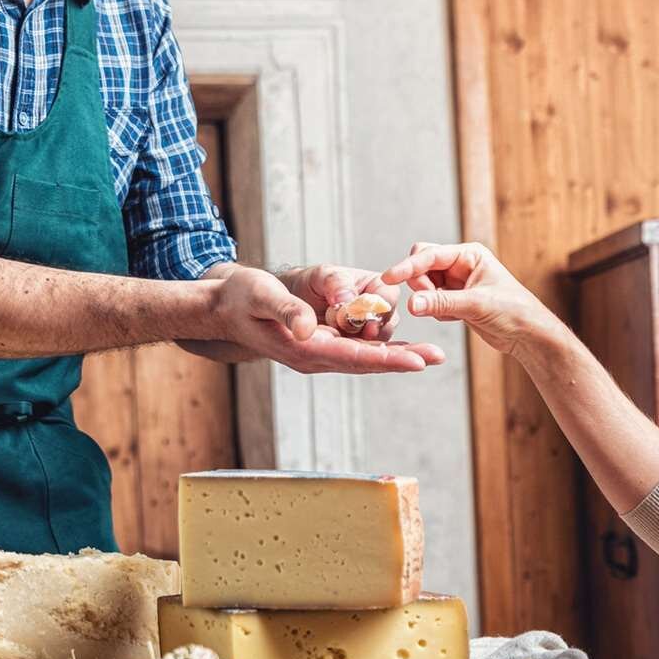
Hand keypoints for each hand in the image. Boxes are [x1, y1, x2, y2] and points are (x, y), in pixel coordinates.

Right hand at [198, 264, 442, 373]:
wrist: (221, 308)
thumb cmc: (240, 297)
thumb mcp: (261, 296)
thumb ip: (286, 312)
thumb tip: (310, 328)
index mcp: (303, 349)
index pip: (353, 357)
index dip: (387, 359)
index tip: (417, 361)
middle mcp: (314, 356)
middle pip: (366, 362)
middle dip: (403, 360)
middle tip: (437, 357)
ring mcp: (317, 352)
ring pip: (364, 357)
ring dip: (397, 355)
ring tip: (430, 354)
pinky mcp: (318, 343)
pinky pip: (356, 348)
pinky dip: (381, 347)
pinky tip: (402, 346)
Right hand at [378, 242, 563, 357]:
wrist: (528, 335)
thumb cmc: (514, 312)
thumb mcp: (476, 305)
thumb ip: (441, 303)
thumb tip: (411, 303)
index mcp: (469, 254)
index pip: (430, 255)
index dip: (408, 266)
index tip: (388, 278)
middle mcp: (461, 264)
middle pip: (421, 264)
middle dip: (418, 282)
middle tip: (426, 301)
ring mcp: (456, 282)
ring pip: (423, 283)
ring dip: (426, 298)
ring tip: (446, 312)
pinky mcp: (454, 300)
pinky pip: (429, 300)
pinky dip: (433, 310)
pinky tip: (453, 318)